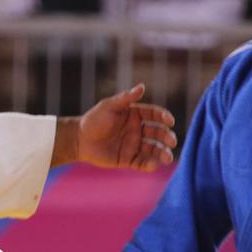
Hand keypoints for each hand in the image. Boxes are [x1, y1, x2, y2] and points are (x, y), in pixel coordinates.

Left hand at [58, 84, 175, 170]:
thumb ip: (125, 98)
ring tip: (168, 157)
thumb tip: (142, 86)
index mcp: (135, 114)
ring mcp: (134, 145)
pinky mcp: (128, 159)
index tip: (169, 120)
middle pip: (157, 132)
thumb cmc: (93, 120)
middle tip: (172, 141)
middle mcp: (137, 130)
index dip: (163, 116)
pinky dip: (149, 164)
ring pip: (153, 149)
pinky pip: (141, 163)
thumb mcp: (108, 106)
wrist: (78, 140)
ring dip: (162, 152)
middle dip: (166, 136)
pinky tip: (153, 164)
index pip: (154, 114)